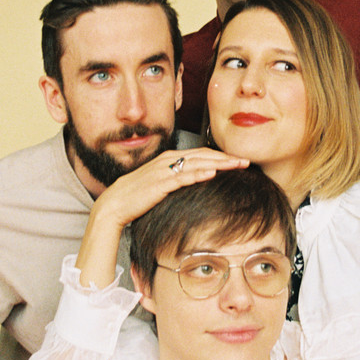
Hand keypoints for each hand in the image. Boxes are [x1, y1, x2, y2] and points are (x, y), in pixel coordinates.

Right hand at [91, 148, 249, 231]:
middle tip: (246, 160)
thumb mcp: (161, 184)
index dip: (221, 155)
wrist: (113, 205)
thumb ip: (178, 180)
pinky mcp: (159, 184)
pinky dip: (198, 174)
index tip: (238, 160)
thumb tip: (196, 182)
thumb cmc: (137, 196)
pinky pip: (182, 177)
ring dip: (219, 163)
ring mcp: (163, 171)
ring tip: (237, 164)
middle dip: (226, 157)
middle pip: (203, 155)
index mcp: (169, 159)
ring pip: (197, 164)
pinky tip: (212, 173)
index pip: (201, 153)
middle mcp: (168, 161)